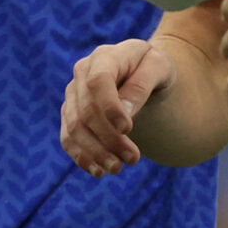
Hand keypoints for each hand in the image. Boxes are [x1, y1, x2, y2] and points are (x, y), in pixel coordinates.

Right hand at [62, 38, 177, 174]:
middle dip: (108, 138)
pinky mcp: (70, 113)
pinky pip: (68, 138)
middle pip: (86, 110)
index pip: (99, 82)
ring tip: (117, 168)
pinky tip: (98, 171)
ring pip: (74, 127)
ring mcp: (73, 94)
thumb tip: (125, 114)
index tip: (128, 129)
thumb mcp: (159, 68)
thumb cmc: (153, 68)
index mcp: (105, 56)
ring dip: (95, 152)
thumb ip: (142, 85)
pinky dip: (81, 156)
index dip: (110, 107)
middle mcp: (82, 73)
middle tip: (133, 159)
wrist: (142, 72)